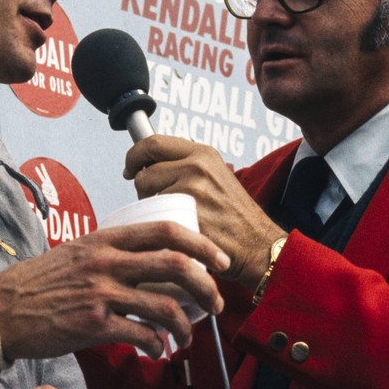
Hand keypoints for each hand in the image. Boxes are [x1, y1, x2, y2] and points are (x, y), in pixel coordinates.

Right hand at [0, 220, 228, 361]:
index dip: (199, 243)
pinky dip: (157, 345)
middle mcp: (107, 261)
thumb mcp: (79, 250)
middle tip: (216, 301)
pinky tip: (157, 348)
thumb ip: (113, 251)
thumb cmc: (44, 278)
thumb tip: (149, 259)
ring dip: (185, 325)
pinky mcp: (92, 324)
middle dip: (205, 285)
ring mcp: (100, 292)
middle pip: (174, 264)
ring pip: (164, 305)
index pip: (164, 231)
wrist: (4, 307)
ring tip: (187, 335)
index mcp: (105, 239)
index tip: (217, 258)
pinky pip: (140, 334)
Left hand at [123, 135, 285, 289]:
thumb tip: (148, 163)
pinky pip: (154, 215)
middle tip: (158, 200)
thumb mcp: (215, 175)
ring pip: (146, 195)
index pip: (152, 143)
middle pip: (144, 172)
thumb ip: (185, 164)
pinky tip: (177, 226)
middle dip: (144, 188)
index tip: (131, 168)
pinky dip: (158, 222)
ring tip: (176, 215)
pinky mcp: (186, 213)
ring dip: (151, 206)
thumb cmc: (234, 215)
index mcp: (202, 153)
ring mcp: (191, 189)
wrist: (258, 246)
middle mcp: (196, 165)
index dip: (134, 156)